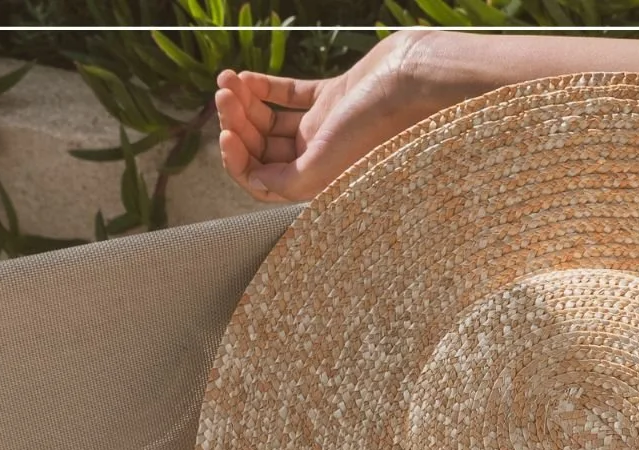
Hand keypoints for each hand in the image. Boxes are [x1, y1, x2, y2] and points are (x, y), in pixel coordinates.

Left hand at [215, 29, 454, 203]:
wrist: (414, 81)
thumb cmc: (377, 125)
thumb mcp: (327, 162)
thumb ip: (288, 181)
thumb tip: (255, 182)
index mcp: (319, 179)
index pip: (263, 181)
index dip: (238, 162)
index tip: (226, 134)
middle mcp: (320, 156)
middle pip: (262, 148)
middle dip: (236, 123)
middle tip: (224, 96)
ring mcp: (326, 126)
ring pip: (270, 121)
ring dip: (245, 103)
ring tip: (229, 80)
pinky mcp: (334, 97)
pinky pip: (289, 96)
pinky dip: (264, 88)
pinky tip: (247, 78)